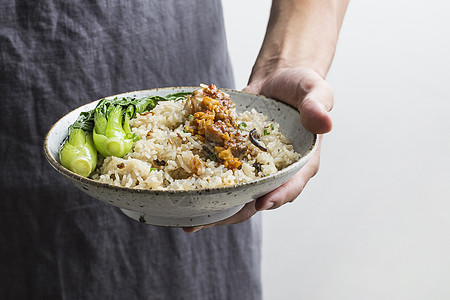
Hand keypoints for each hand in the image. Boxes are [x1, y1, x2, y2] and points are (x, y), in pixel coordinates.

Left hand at [182, 67, 333, 232]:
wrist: (277, 81)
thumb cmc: (301, 88)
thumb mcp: (316, 91)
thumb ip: (318, 106)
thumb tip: (324, 123)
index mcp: (300, 163)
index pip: (291, 185)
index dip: (278, 196)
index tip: (262, 203)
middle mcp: (275, 172)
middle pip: (256, 199)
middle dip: (231, 213)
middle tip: (204, 223)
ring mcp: (252, 168)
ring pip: (234, 194)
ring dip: (212, 208)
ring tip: (186, 221)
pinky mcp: (234, 158)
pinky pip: (219, 173)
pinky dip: (203, 183)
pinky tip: (180, 191)